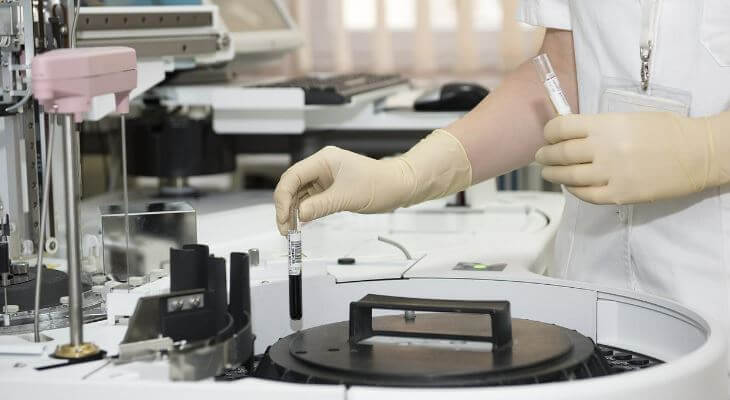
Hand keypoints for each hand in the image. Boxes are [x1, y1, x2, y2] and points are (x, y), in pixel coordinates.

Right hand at [273, 146, 411, 234]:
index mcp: (324, 160)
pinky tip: (300, 223)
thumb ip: (321, 206)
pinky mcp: (329, 190)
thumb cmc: (380, 183)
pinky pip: (310, 200)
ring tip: (291, 229)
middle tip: (285, 227)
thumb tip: (299, 214)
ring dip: (293, 212)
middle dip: (285, 207)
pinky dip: (304, 212)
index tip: (283, 216)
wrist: (399, 186)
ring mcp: (325, 178)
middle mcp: (322, 167)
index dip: (283, 197)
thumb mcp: (347, 197)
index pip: (293, 176)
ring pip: (299, 195)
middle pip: (293, 185)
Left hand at [535, 112, 728, 203]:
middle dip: (546, 155)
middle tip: (541, 157)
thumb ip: (599, 127)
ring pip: (568, 176)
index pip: (561, 128)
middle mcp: (603, 149)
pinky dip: (573, 190)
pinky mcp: (618, 194)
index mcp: (605, 126)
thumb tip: (572, 134)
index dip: (549, 132)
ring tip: (549, 172)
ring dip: (554, 174)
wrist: (698, 153)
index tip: (548, 136)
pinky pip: (585, 195)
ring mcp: (610, 174)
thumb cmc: (667, 131)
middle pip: (560, 154)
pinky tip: (571, 185)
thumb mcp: (629, 118)